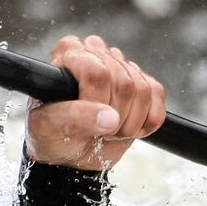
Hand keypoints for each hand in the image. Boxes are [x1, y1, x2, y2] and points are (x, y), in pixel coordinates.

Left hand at [25, 35, 166, 170]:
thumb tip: (109, 117)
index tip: (85, 121)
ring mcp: (122, 65)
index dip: (97, 101)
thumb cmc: (51, 134)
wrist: (69, 152)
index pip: (98, 72)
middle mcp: (96, 52)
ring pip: (144, 91)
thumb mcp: (48, 127)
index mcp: (68, 53)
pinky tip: (125, 127)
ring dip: (128, 123)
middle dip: (113, 117)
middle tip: (95, 130)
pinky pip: (158, 98)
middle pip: (124, 83)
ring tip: (106, 130)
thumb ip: (73, 118)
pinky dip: (146, 122)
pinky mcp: (143, 82)